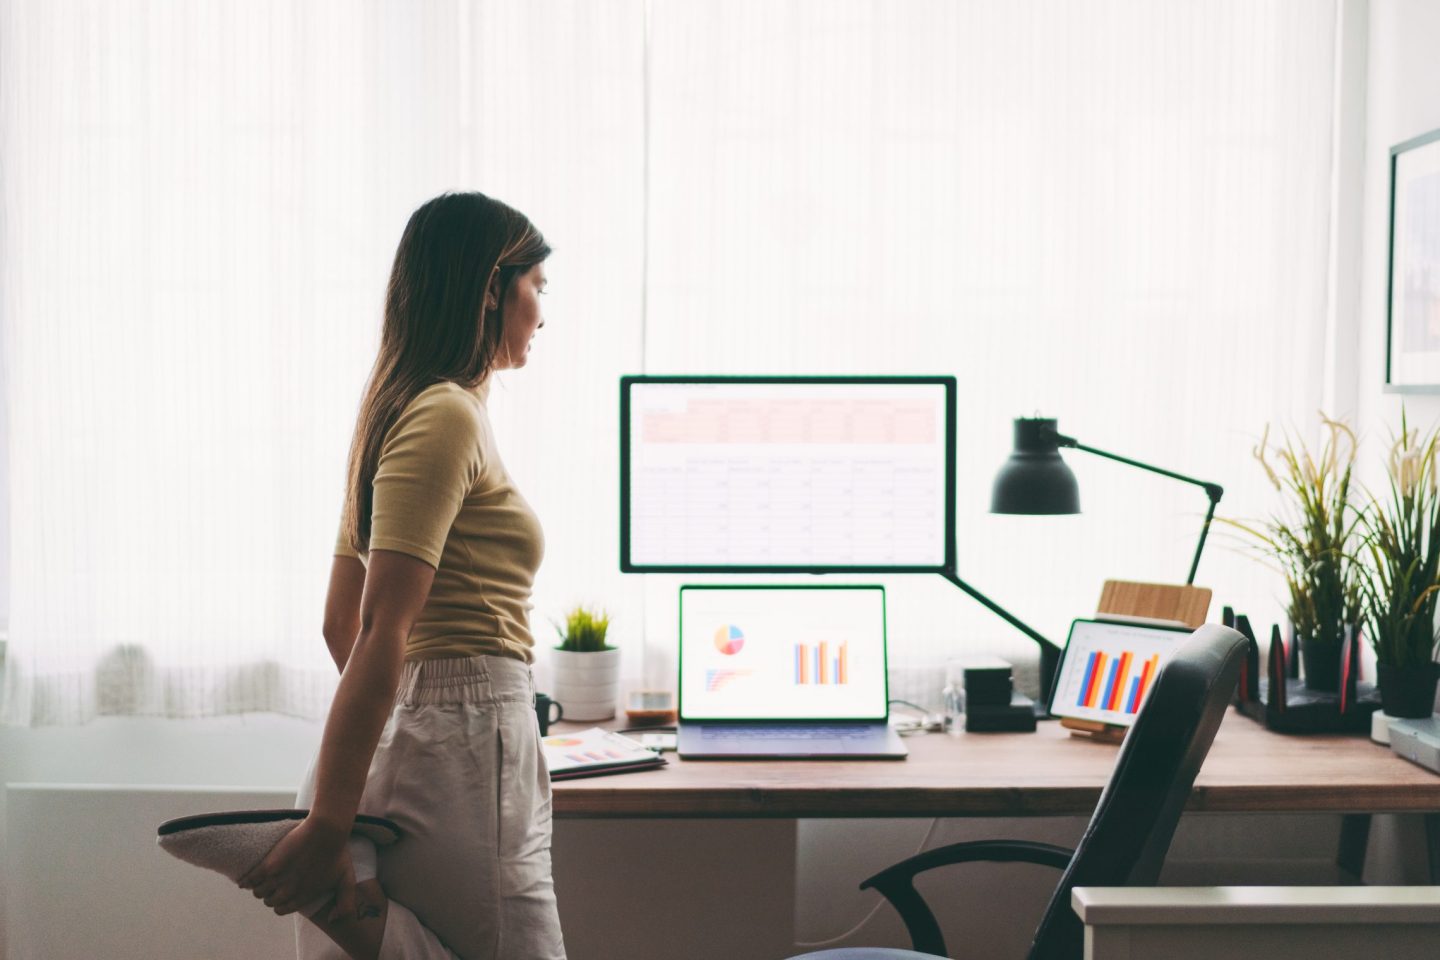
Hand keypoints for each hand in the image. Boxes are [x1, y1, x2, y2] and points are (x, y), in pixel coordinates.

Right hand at [238, 816, 355, 920]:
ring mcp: (278, 878)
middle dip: (270, 895)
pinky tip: (244, 881)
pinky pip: (251, 880)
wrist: (327, 831)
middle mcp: (289, 891)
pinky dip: (246, 882)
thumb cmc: (338, 854)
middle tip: (272, 886)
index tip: (281, 896)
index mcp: (304, 896)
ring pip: (258, 892)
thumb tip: (333, 920)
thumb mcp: (347, 880)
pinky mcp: (269, 865)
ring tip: (262, 880)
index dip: (280, 904)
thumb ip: (345, 903)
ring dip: (258, 888)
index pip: (282, 910)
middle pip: (269, 901)